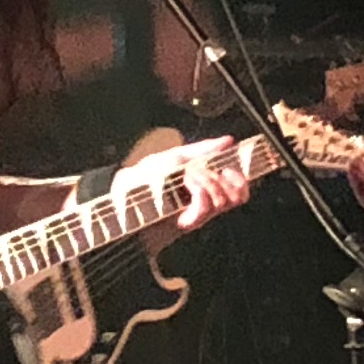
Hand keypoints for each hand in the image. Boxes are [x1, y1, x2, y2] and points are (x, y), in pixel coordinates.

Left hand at [121, 133, 250, 230]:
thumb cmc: (144, 179)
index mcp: (205, 187)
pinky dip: (199, 193)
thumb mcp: (175, 157)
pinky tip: (186, 188)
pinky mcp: (188, 223)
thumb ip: (203, 149)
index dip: (242, 179)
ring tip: (187, 179)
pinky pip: (206, 207)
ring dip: (206, 182)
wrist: (122, 197)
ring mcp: (198, 214)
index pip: (238, 189)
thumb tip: (228, 140)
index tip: (233, 169)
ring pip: (223, 199)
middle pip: (237, 195)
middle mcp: (205, 203)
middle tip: (199, 172)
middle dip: (220, 177)